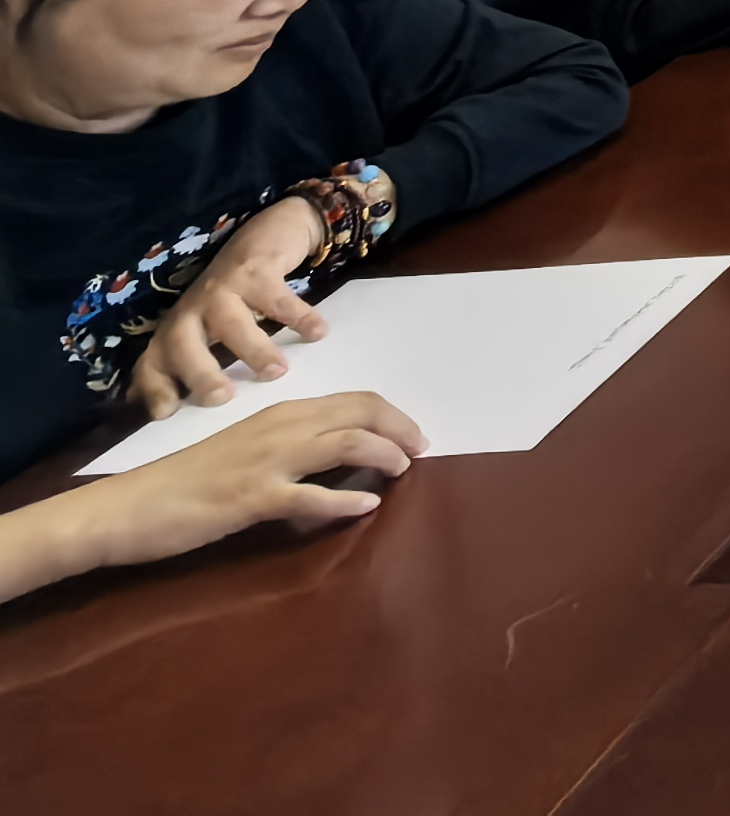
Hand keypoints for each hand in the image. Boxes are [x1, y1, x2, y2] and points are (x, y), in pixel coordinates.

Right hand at [60, 395, 427, 581]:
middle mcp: (280, 428)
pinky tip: (365, 506)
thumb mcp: (246, 452)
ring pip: (345, 443)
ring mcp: (266, 462)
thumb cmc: (187, 481)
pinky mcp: (251, 498)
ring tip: (405, 470)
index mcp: (280, 414)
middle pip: (360, 413)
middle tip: (423, 450)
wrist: (128, 506)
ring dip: (385, 454)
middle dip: (400, 428)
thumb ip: (290, 447)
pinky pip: (310, 495)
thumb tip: (338, 453)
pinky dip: (345, 500)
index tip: (414, 434)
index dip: (391, 415)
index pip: (353, 401)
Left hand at [128, 200, 328, 417]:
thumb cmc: (235, 295)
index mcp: (178, 329)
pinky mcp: (257, 268)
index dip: (154, 387)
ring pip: (230, 321)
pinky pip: (277, 297)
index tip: (166, 414)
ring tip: (278, 371)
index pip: (153, 362)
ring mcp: (224, 287)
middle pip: (182, 342)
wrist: (266, 234)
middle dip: (198, 371)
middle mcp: (193, 309)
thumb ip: (203, 362)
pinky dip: (298, 316)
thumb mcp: (210, 328)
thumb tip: (197, 410)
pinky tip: (317, 332)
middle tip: (223, 397)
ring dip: (253, 348)